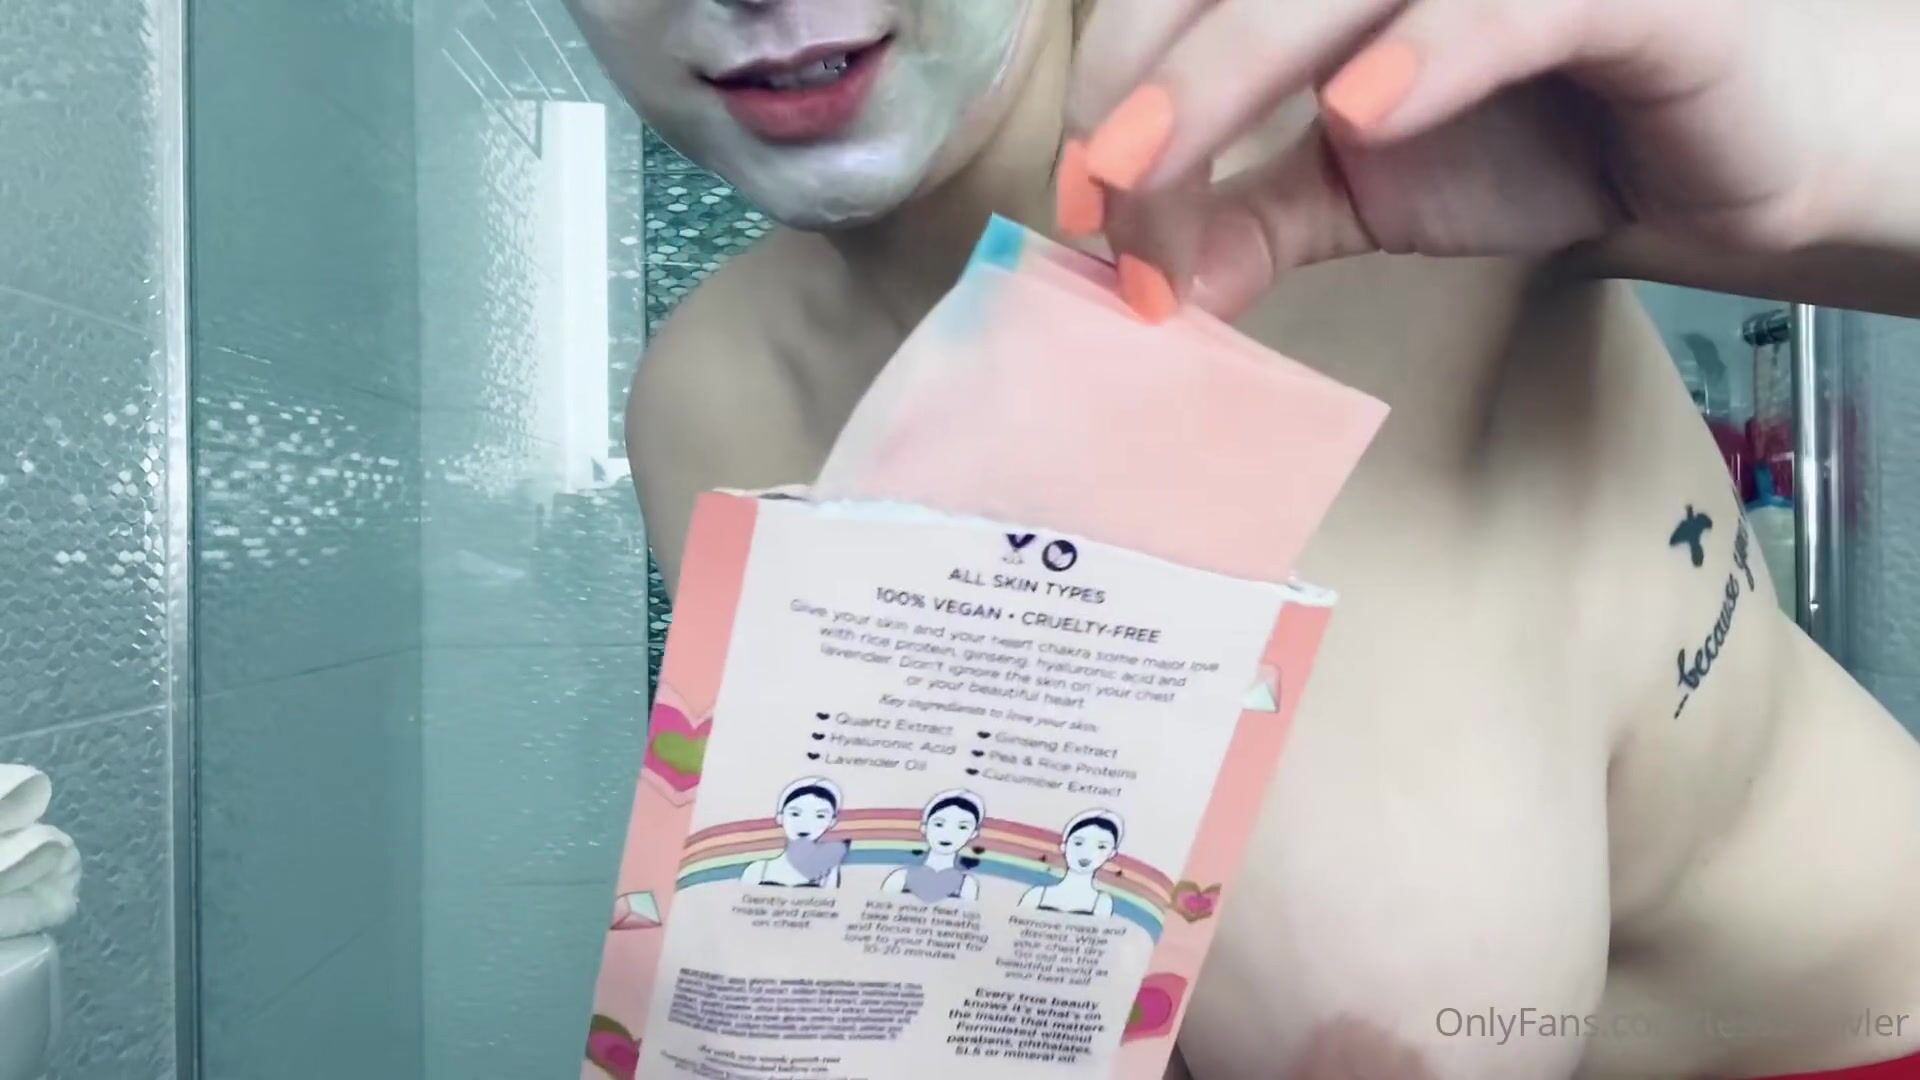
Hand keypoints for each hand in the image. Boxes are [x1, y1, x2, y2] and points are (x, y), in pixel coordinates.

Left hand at [1056, 0, 1919, 319]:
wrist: (1729, 164)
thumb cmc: (1551, 141)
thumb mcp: (1368, 190)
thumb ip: (1255, 218)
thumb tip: (1145, 285)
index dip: (1119, 73)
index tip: (1081, 196)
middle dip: (1149, 78)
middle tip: (1098, 189)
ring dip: (1231, 65)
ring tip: (1156, 166)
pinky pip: (1510, 1)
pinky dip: (1434, 51)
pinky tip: (1360, 114)